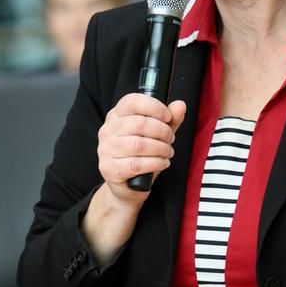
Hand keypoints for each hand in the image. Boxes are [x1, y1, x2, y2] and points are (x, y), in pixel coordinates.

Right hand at [95, 93, 187, 208]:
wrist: (127, 185)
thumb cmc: (141, 155)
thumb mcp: (157, 134)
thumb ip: (169, 120)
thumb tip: (180, 105)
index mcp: (116, 116)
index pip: (132, 101)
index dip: (154, 107)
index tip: (168, 117)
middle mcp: (107, 130)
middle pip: (140, 123)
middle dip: (162, 132)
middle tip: (170, 139)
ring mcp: (105, 150)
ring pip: (139, 145)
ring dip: (161, 149)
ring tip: (167, 152)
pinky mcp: (109, 168)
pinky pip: (137, 164)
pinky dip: (156, 163)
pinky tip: (162, 163)